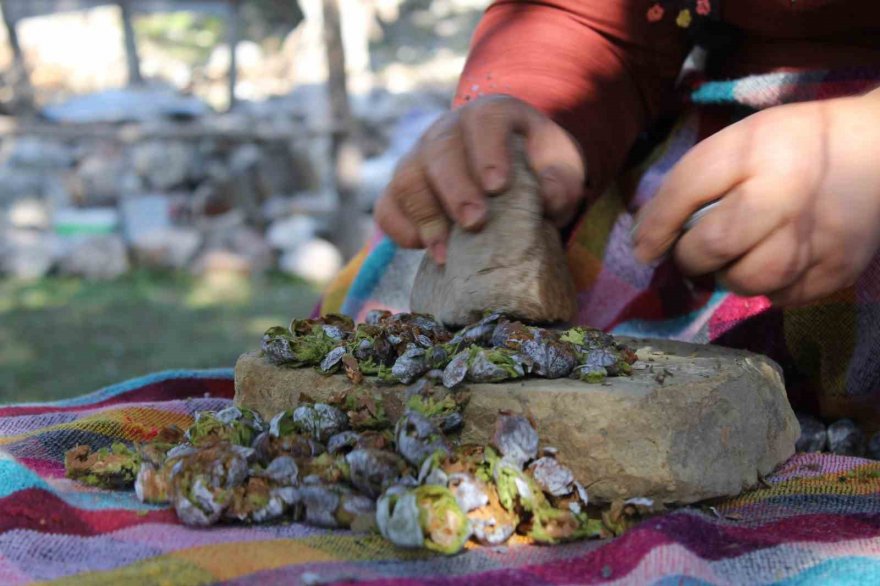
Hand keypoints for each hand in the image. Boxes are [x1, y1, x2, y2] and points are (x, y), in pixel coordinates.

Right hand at [375, 95, 585, 263]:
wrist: (516, 181)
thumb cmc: (540, 170)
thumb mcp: (561, 169)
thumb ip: (559, 180)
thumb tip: (547, 197)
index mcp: (491, 114)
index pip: (484, 120)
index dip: (488, 151)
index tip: (498, 186)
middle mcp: (448, 131)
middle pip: (439, 152)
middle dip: (455, 189)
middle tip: (474, 223)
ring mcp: (420, 159)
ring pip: (407, 179)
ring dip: (426, 216)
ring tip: (445, 253)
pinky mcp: (403, 191)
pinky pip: (387, 206)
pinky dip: (400, 228)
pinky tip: (423, 248)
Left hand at [632, 91, 879, 305]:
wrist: (877, 151)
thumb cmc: (790, 146)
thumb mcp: (738, 143)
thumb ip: (690, 185)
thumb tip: (644, 238)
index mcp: (758, 153)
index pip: (688, 191)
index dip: (656, 226)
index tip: (643, 248)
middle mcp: (788, 198)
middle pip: (715, 246)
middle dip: (689, 257)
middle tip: (693, 253)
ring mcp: (818, 239)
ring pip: (747, 281)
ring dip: (727, 276)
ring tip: (736, 257)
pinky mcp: (838, 269)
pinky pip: (780, 298)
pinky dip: (765, 287)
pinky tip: (772, 261)